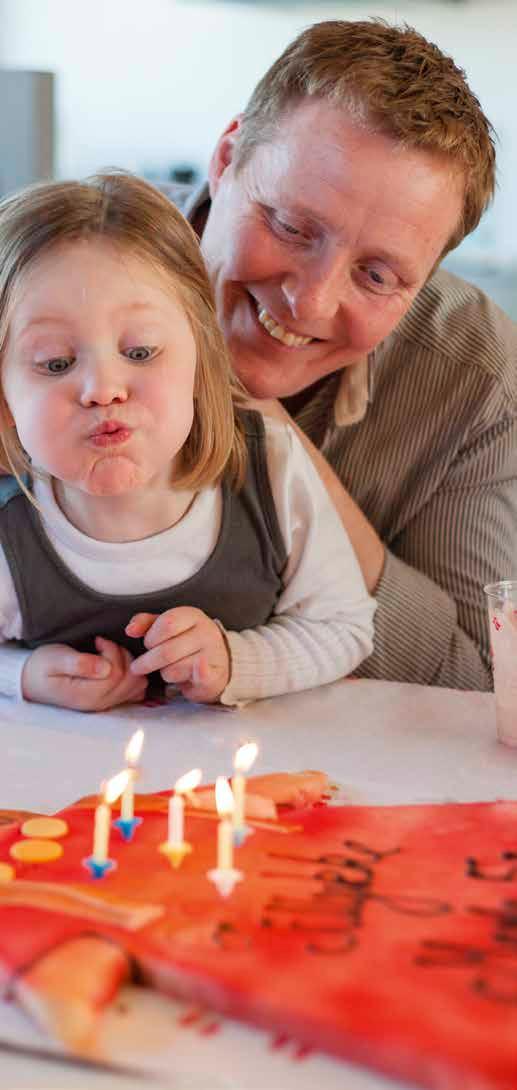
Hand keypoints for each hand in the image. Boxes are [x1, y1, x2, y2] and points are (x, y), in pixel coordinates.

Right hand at [22, 638, 147, 711]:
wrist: (32, 681)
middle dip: (123, 656)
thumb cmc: (42, 667)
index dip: (112, 652)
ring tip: (110, 653)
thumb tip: (105, 667)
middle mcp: (99, 703)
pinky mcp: (110, 700)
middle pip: (130, 680)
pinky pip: (135, 691)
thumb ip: (79, 664)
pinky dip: (133, 675)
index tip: (98, 640)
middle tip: (105, 644)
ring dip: (129, 664)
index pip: (116, 674)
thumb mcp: (54, 660)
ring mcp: (106, 704)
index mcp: (86, 695)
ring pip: (137, 685)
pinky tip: (118, 664)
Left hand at [127, 607, 230, 702]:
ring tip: (169, 669)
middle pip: (167, 651)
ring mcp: (213, 654)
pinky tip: (185, 680)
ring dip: (165, 673)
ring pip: (174, 669)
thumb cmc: (187, 641)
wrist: (219, 661)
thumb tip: (130, 630)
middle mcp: (206, 632)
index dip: (151, 637)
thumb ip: (146, 623)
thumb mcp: (167, 626)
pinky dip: (189, 679)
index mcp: (193, 616)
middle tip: (141, 666)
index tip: (148, 644)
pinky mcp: (215, 675)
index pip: (167, 623)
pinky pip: (198, 678)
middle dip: (148, 661)